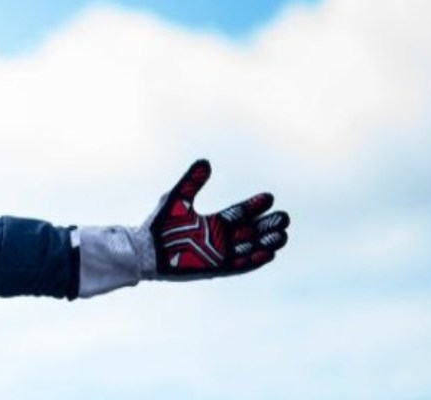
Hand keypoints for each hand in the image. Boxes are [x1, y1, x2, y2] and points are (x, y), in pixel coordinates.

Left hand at [146, 159, 290, 278]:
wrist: (145, 249)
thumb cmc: (159, 225)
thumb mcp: (178, 198)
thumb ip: (192, 182)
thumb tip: (206, 161)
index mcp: (213, 223)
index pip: (240, 213)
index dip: (254, 206)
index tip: (269, 197)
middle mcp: (220, 239)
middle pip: (251, 231)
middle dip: (268, 225)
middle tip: (284, 217)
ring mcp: (219, 254)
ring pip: (250, 248)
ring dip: (267, 243)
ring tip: (283, 235)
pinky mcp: (215, 268)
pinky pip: (239, 265)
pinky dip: (254, 260)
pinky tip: (268, 254)